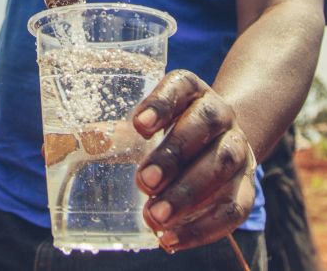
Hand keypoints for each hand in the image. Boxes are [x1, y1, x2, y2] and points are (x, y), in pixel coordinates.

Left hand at [132, 70, 256, 251]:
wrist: (221, 142)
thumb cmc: (171, 132)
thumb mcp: (149, 124)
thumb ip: (120, 133)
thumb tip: (80, 142)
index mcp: (192, 91)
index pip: (180, 85)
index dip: (161, 103)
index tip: (138, 125)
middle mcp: (220, 114)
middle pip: (204, 125)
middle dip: (173, 155)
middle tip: (144, 182)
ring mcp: (238, 148)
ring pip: (222, 164)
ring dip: (188, 192)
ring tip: (155, 217)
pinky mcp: (246, 185)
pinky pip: (234, 207)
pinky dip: (202, 228)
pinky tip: (170, 240)